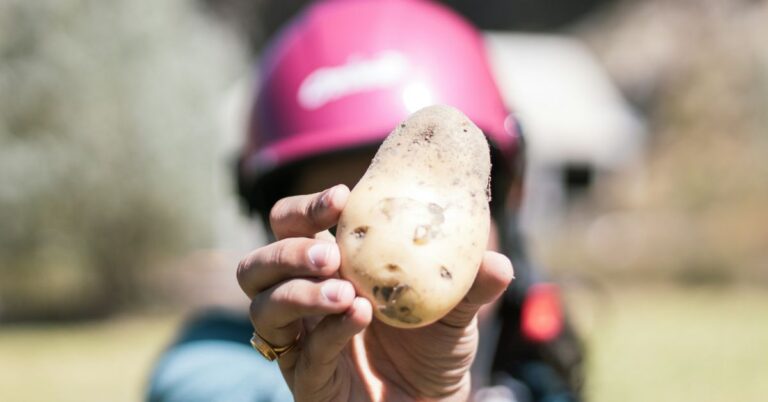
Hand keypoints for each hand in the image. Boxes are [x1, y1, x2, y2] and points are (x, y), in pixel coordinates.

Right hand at [237, 185, 513, 400]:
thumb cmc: (434, 348)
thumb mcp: (456, 309)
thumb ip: (471, 285)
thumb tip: (497, 262)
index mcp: (329, 266)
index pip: (291, 225)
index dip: (305, 209)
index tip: (342, 197)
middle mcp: (303, 299)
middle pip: (259, 263)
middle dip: (289, 251)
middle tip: (330, 255)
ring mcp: (300, 341)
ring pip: (264, 307)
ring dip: (299, 293)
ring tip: (347, 293)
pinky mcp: (307, 378)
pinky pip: (302, 353)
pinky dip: (328, 332)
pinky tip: (358, 318)